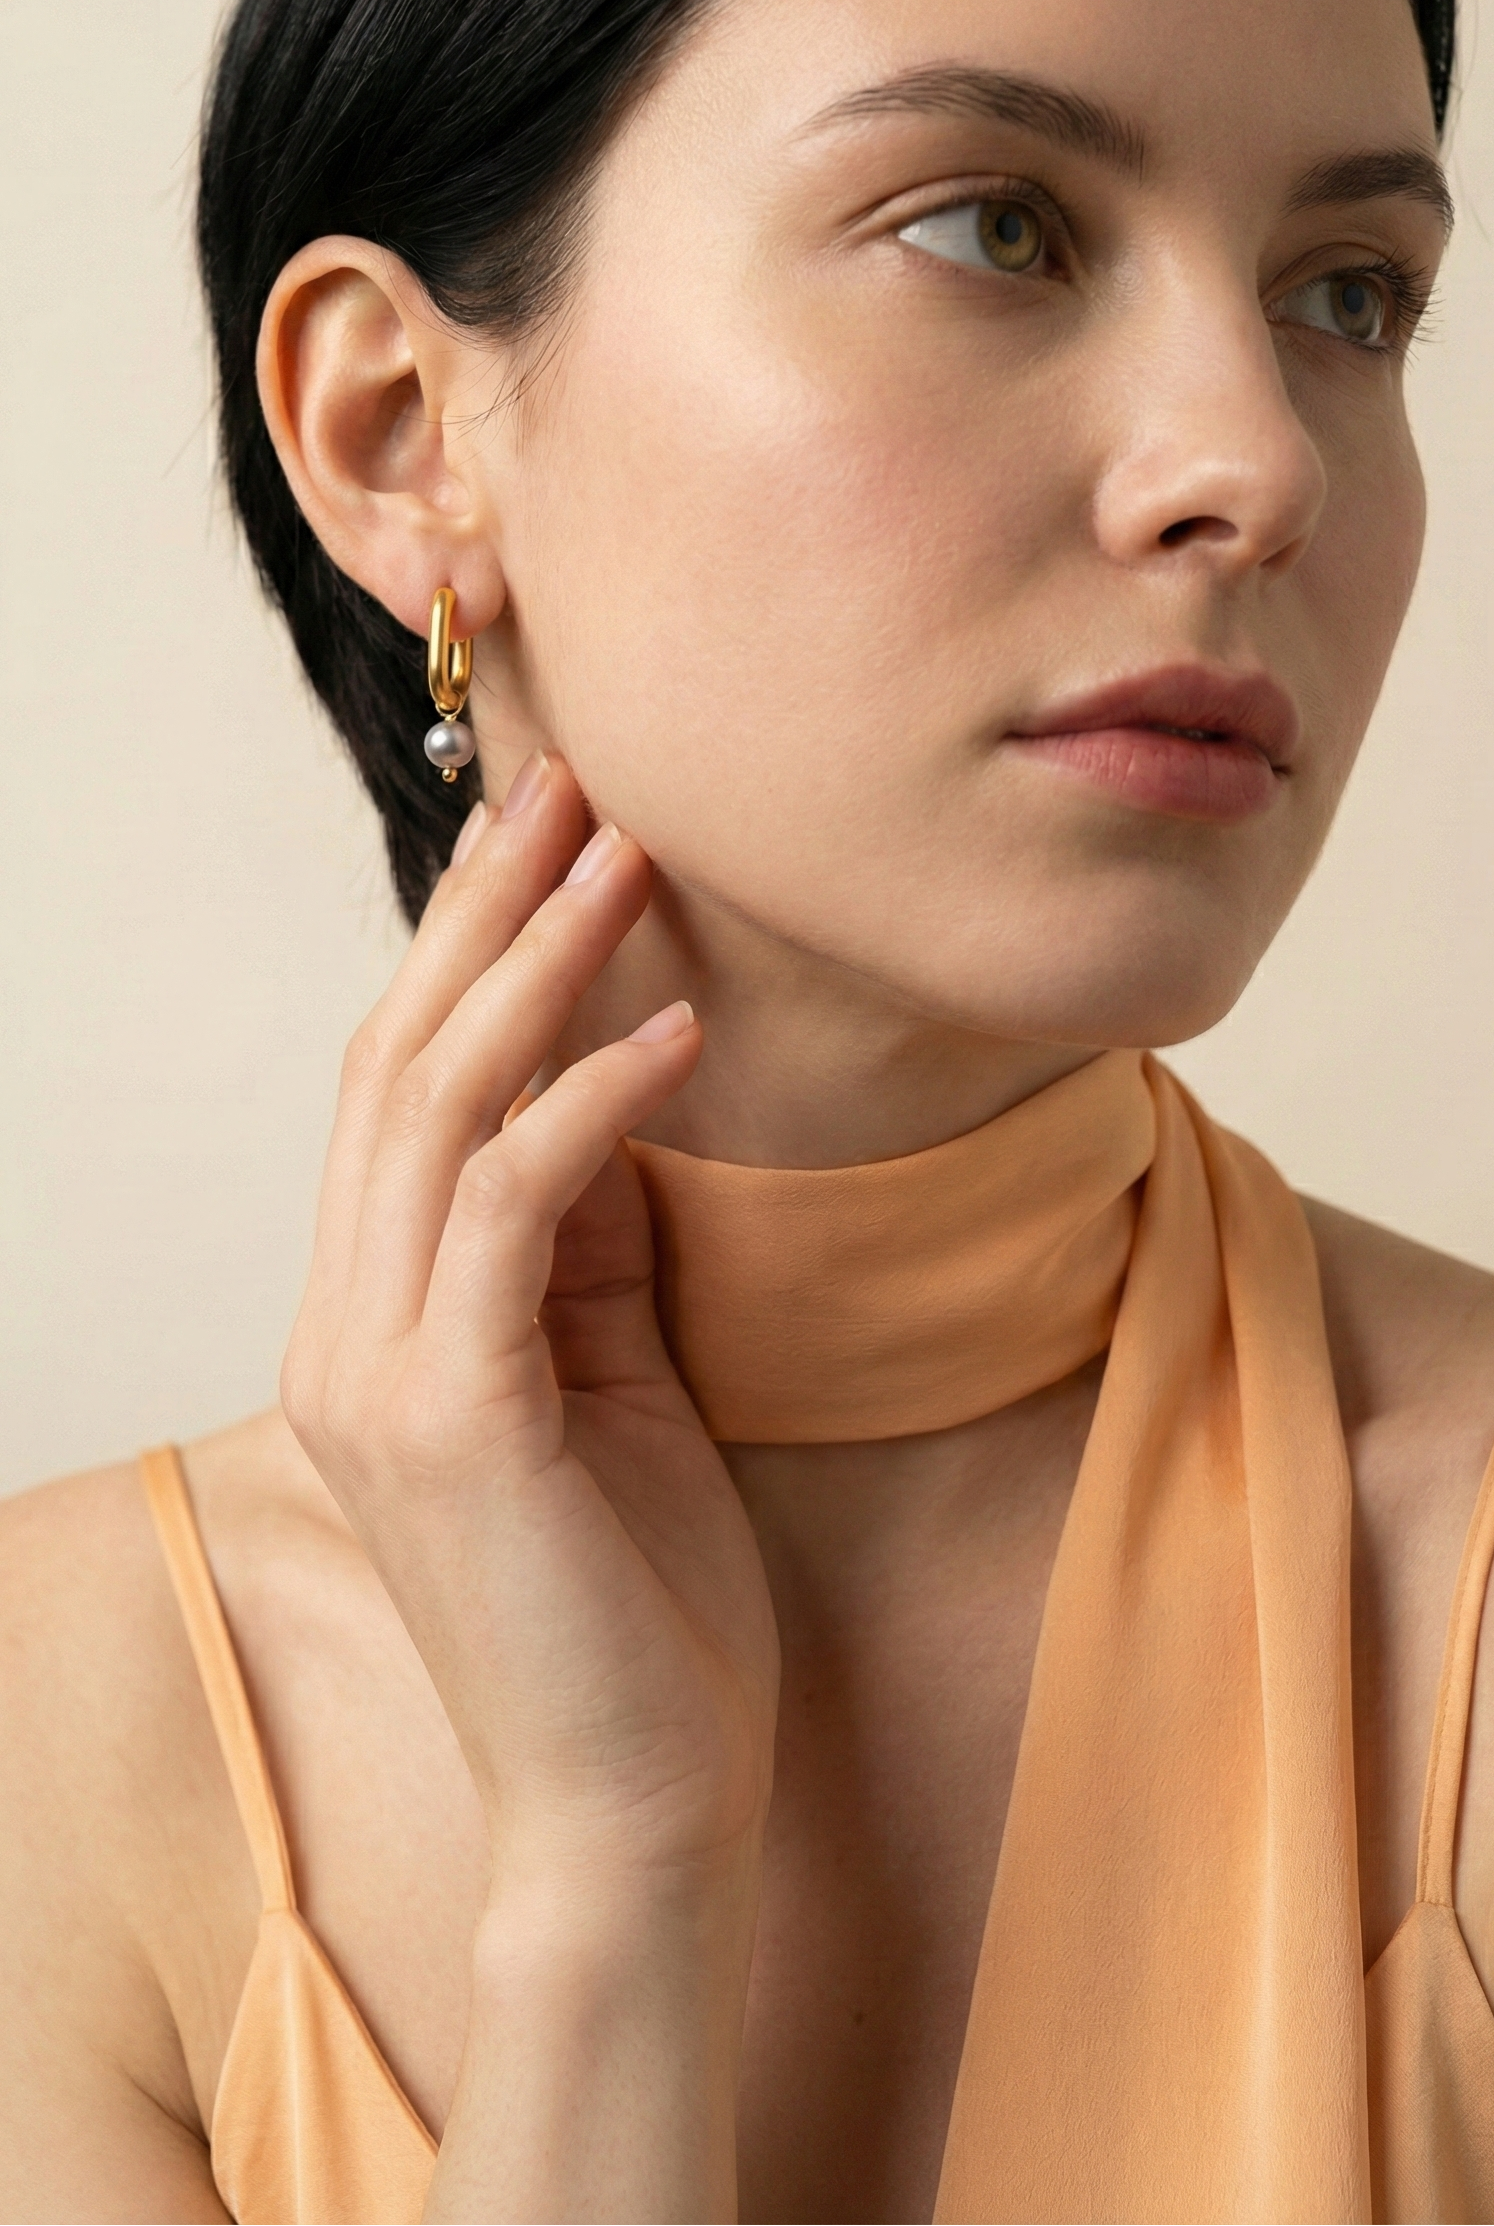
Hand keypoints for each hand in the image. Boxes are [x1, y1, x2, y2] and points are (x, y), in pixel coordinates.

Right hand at [281, 753, 779, 1889]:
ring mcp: (378, 1377)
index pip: (401, 1099)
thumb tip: (623, 1091)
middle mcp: (346, 1336)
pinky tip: (674, 1031)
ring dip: (538, 969)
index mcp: (377, 1328)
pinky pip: (511, 1210)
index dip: (468, 957)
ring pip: (436, 1113)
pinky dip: (592, 1103)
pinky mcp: (451, 1420)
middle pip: (398, 1071)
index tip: (554, 844)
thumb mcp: (614, 1384)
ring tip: (631, 859)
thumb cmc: (640, 1604)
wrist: (633, 1808)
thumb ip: (590, 1247)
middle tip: (577, 791)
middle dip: (487, 917)